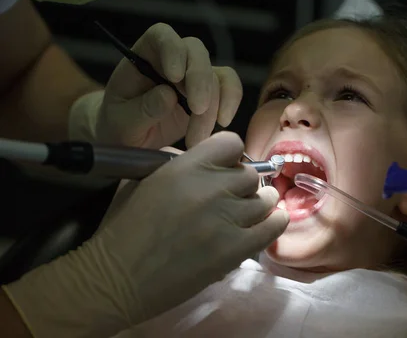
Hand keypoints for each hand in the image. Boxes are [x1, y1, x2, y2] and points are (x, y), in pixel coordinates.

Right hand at [2, 132, 288, 337]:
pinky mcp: (235, 249)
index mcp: (183, 168)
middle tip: (232, 198)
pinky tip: (266, 224)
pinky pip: (273, 226)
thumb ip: (176, 164)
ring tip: (249, 213)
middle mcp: (209, 188)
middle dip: (243, 184)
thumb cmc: (123, 229)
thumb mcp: (143, 181)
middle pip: (250, 174)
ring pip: (266, 198)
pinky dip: (274, 222)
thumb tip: (205, 160)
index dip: (231, 155)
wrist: (116, 279)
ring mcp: (225, 219)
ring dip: (260, 204)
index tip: (226, 168)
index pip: (231, 142)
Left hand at [69, 23, 242, 148]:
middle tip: (198, 110)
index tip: (175, 76)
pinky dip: (231, 102)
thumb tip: (167, 94)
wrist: (131, 142)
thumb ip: (141, 110)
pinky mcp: (209, 92)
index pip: (161, 36)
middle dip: (200, 80)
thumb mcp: (121, 123)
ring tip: (197, 138)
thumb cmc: (119, 127)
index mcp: (143, 57)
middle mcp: (172, 60)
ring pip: (214, 75)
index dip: (172, 49)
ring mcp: (193, 75)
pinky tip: (223, 122)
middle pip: (195, 52)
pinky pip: (228, 86)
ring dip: (212, 105)